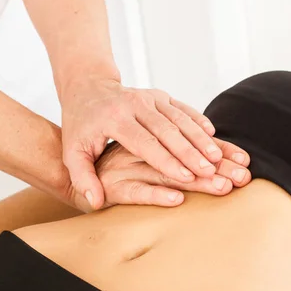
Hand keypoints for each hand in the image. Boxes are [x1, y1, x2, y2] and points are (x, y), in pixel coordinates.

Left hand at [60, 77, 234, 211]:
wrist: (88, 88)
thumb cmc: (81, 125)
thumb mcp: (73, 152)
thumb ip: (82, 178)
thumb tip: (94, 202)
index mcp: (115, 119)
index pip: (145, 143)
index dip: (166, 161)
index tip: (185, 177)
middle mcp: (135, 104)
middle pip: (168, 131)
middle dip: (190, 152)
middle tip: (209, 170)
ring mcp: (149, 97)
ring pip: (180, 119)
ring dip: (200, 138)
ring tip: (217, 157)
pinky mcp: (160, 95)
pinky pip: (183, 108)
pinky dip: (198, 121)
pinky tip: (213, 135)